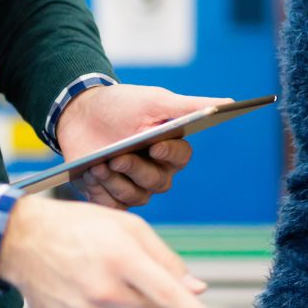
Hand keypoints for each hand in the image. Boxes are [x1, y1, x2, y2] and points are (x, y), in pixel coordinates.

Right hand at [0, 194, 226, 307]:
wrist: (21, 241)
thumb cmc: (81, 228)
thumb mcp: (127, 227)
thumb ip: (166, 259)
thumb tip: (198, 289)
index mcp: (121, 258)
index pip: (169, 295)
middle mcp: (103, 291)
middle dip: (159, 301)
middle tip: (134, 276)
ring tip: (107, 283)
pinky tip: (89, 297)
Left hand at [55, 84, 225, 208]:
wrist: (78, 114)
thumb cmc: (120, 105)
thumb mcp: (154, 101)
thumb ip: (189, 106)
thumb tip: (229, 102)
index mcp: (169, 147)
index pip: (181, 157)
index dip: (169, 154)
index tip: (155, 146)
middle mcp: (155, 170)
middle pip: (157, 182)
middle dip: (135, 169)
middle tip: (116, 156)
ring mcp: (132, 186)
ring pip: (136, 197)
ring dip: (115, 181)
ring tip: (98, 164)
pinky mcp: (110, 195)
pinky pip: (113, 206)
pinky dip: (101, 191)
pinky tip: (90, 174)